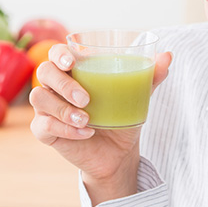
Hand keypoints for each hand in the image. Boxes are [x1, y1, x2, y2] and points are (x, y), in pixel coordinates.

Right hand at [29, 44, 171, 204]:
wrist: (117, 153)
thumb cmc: (121, 116)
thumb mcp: (137, 96)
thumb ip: (150, 76)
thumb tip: (168, 56)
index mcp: (73, 70)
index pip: (56, 53)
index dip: (59, 54)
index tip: (73, 62)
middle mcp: (55, 86)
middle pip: (44, 72)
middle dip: (63, 83)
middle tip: (86, 98)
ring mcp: (48, 108)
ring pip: (39, 98)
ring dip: (62, 109)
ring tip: (87, 119)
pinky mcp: (45, 131)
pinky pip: (43, 125)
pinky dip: (64, 129)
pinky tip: (85, 133)